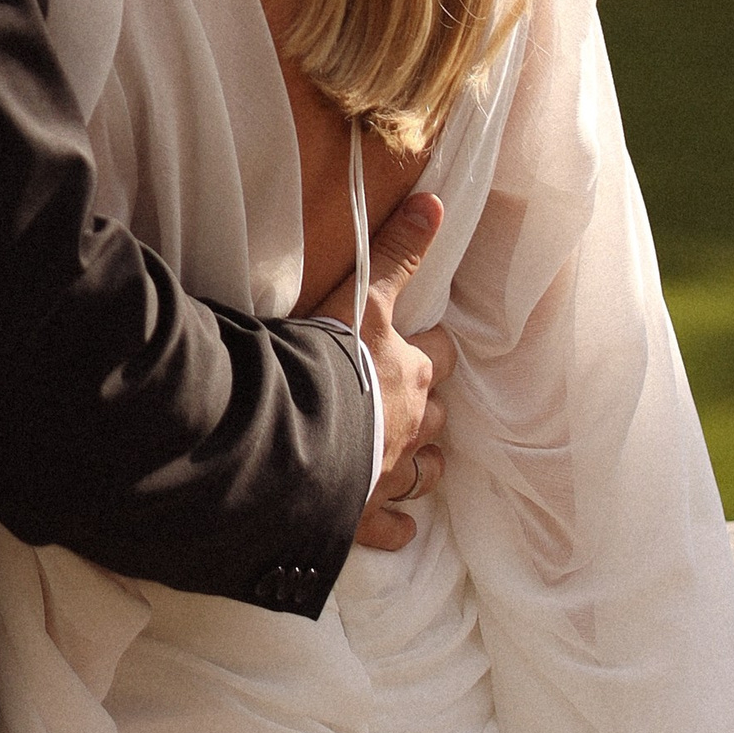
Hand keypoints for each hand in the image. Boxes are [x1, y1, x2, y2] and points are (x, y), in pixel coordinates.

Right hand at [319, 191, 453, 553]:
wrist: (295, 434)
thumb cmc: (326, 359)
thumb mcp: (361, 297)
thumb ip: (395, 252)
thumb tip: (435, 201)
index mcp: (408, 373)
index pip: (438, 355)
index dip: (434, 348)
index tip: (428, 343)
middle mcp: (409, 424)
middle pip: (437, 413)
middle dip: (431, 407)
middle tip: (418, 400)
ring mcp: (388, 470)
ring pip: (425, 470)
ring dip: (426, 462)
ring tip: (421, 457)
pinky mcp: (362, 510)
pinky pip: (388, 526)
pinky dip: (397, 528)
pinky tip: (404, 530)